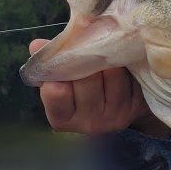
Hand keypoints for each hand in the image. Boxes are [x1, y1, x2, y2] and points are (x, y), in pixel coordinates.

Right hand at [28, 38, 168, 137]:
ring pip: (110, 74)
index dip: (58, 72)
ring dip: (106, 59)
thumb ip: (49, 63)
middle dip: (85, 59)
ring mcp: (113, 117)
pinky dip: (123, 63)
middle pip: (86, 80)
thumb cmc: (84, 88)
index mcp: (62, 118)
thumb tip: (36, 45)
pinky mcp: (133, 107)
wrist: (119, 104)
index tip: (62, 58)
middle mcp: (87, 124)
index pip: (56, 93)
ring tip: (103, 53)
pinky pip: (128, 76)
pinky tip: (119, 62)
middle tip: (87, 49)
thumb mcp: (63, 79)